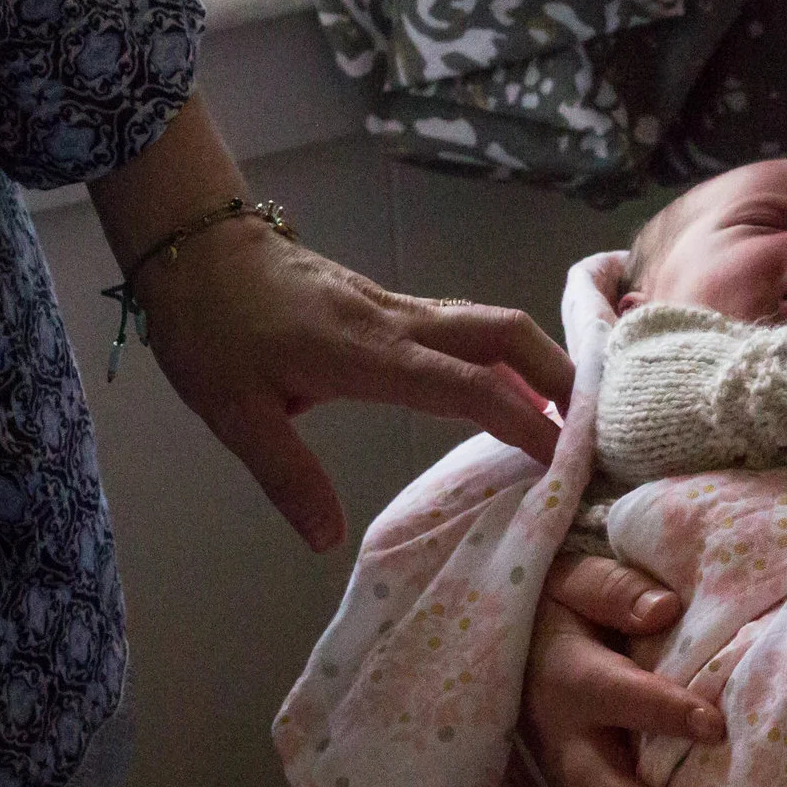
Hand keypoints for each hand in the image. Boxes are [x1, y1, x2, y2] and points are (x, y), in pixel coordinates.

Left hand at [134, 219, 573, 550]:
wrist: (195, 246)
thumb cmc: (210, 326)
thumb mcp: (233, 411)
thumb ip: (287, 474)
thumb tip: (329, 540)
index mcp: (369, 355)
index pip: (468, 388)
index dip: (522, 422)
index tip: (561, 459)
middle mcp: (398, 325)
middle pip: (504, 333)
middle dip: (558, 374)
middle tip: (591, 426)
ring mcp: (397, 309)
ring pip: (489, 323)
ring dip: (536, 361)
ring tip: (563, 413)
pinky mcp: (388, 306)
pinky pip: (463, 326)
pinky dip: (500, 356)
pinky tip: (501, 389)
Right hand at [522, 554, 723, 786]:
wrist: (511, 634)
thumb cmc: (560, 604)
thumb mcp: (576, 579)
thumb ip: (617, 592)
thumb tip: (665, 610)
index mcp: (570, 678)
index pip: (619, 696)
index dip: (663, 711)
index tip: (714, 726)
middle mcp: (564, 739)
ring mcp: (566, 780)